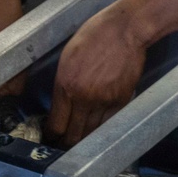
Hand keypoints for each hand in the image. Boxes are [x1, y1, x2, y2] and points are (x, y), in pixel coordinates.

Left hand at [46, 0, 148, 146]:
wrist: (126, 29)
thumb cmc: (96, 35)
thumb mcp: (68, 57)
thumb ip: (63, 83)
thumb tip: (62, 103)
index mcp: (65, 85)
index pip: (56, 124)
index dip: (51, 136)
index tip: (51, 138)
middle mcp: (84, 97)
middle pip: (73, 135)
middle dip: (66, 144)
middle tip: (64, 147)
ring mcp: (104, 101)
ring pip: (92, 133)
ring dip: (85, 140)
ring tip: (81, 143)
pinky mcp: (122, 100)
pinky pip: (110, 122)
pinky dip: (103, 129)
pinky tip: (99, 131)